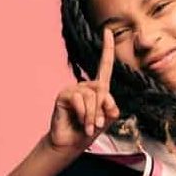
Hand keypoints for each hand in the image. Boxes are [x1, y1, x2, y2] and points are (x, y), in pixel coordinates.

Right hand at [47, 28, 119, 153]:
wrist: (71, 144)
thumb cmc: (88, 131)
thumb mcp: (107, 120)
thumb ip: (112, 107)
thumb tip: (105, 97)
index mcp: (97, 89)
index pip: (104, 66)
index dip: (107, 49)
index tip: (108, 31)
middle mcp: (85, 86)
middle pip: (102, 90)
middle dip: (102, 110)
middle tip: (97, 126)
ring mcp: (73, 89)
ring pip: (92, 96)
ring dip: (93, 116)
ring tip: (88, 127)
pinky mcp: (64, 95)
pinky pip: (80, 100)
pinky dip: (84, 114)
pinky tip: (81, 123)